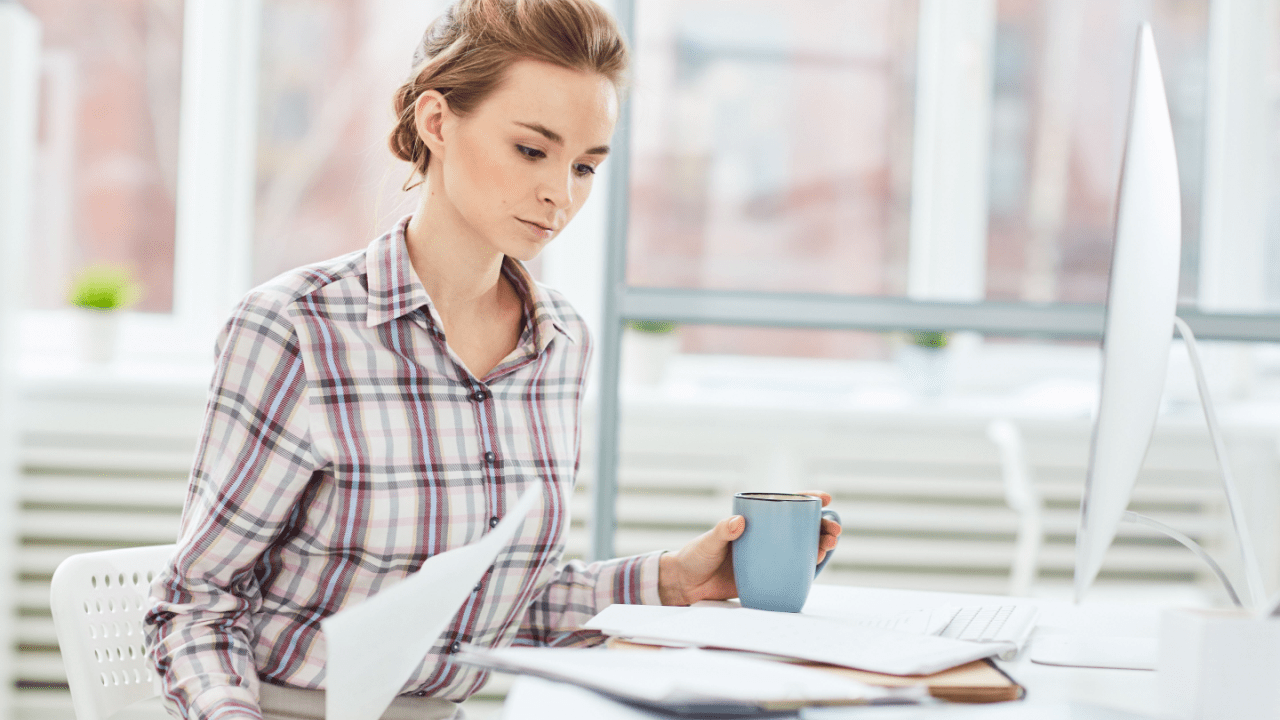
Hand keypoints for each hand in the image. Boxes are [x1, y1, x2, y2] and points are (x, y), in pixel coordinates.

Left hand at [657, 490, 842, 605]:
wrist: (686, 586)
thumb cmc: (695, 557)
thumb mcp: (708, 542)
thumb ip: (722, 532)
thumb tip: (738, 522)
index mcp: (753, 521)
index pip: (785, 505)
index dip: (808, 500)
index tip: (825, 499)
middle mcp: (765, 536)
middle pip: (801, 527)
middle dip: (822, 526)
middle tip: (833, 531)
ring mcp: (768, 556)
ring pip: (802, 547)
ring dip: (820, 544)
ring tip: (829, 545)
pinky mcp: (767, 576)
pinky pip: (793, 570)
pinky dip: (809, 567)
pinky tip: (819, 564)